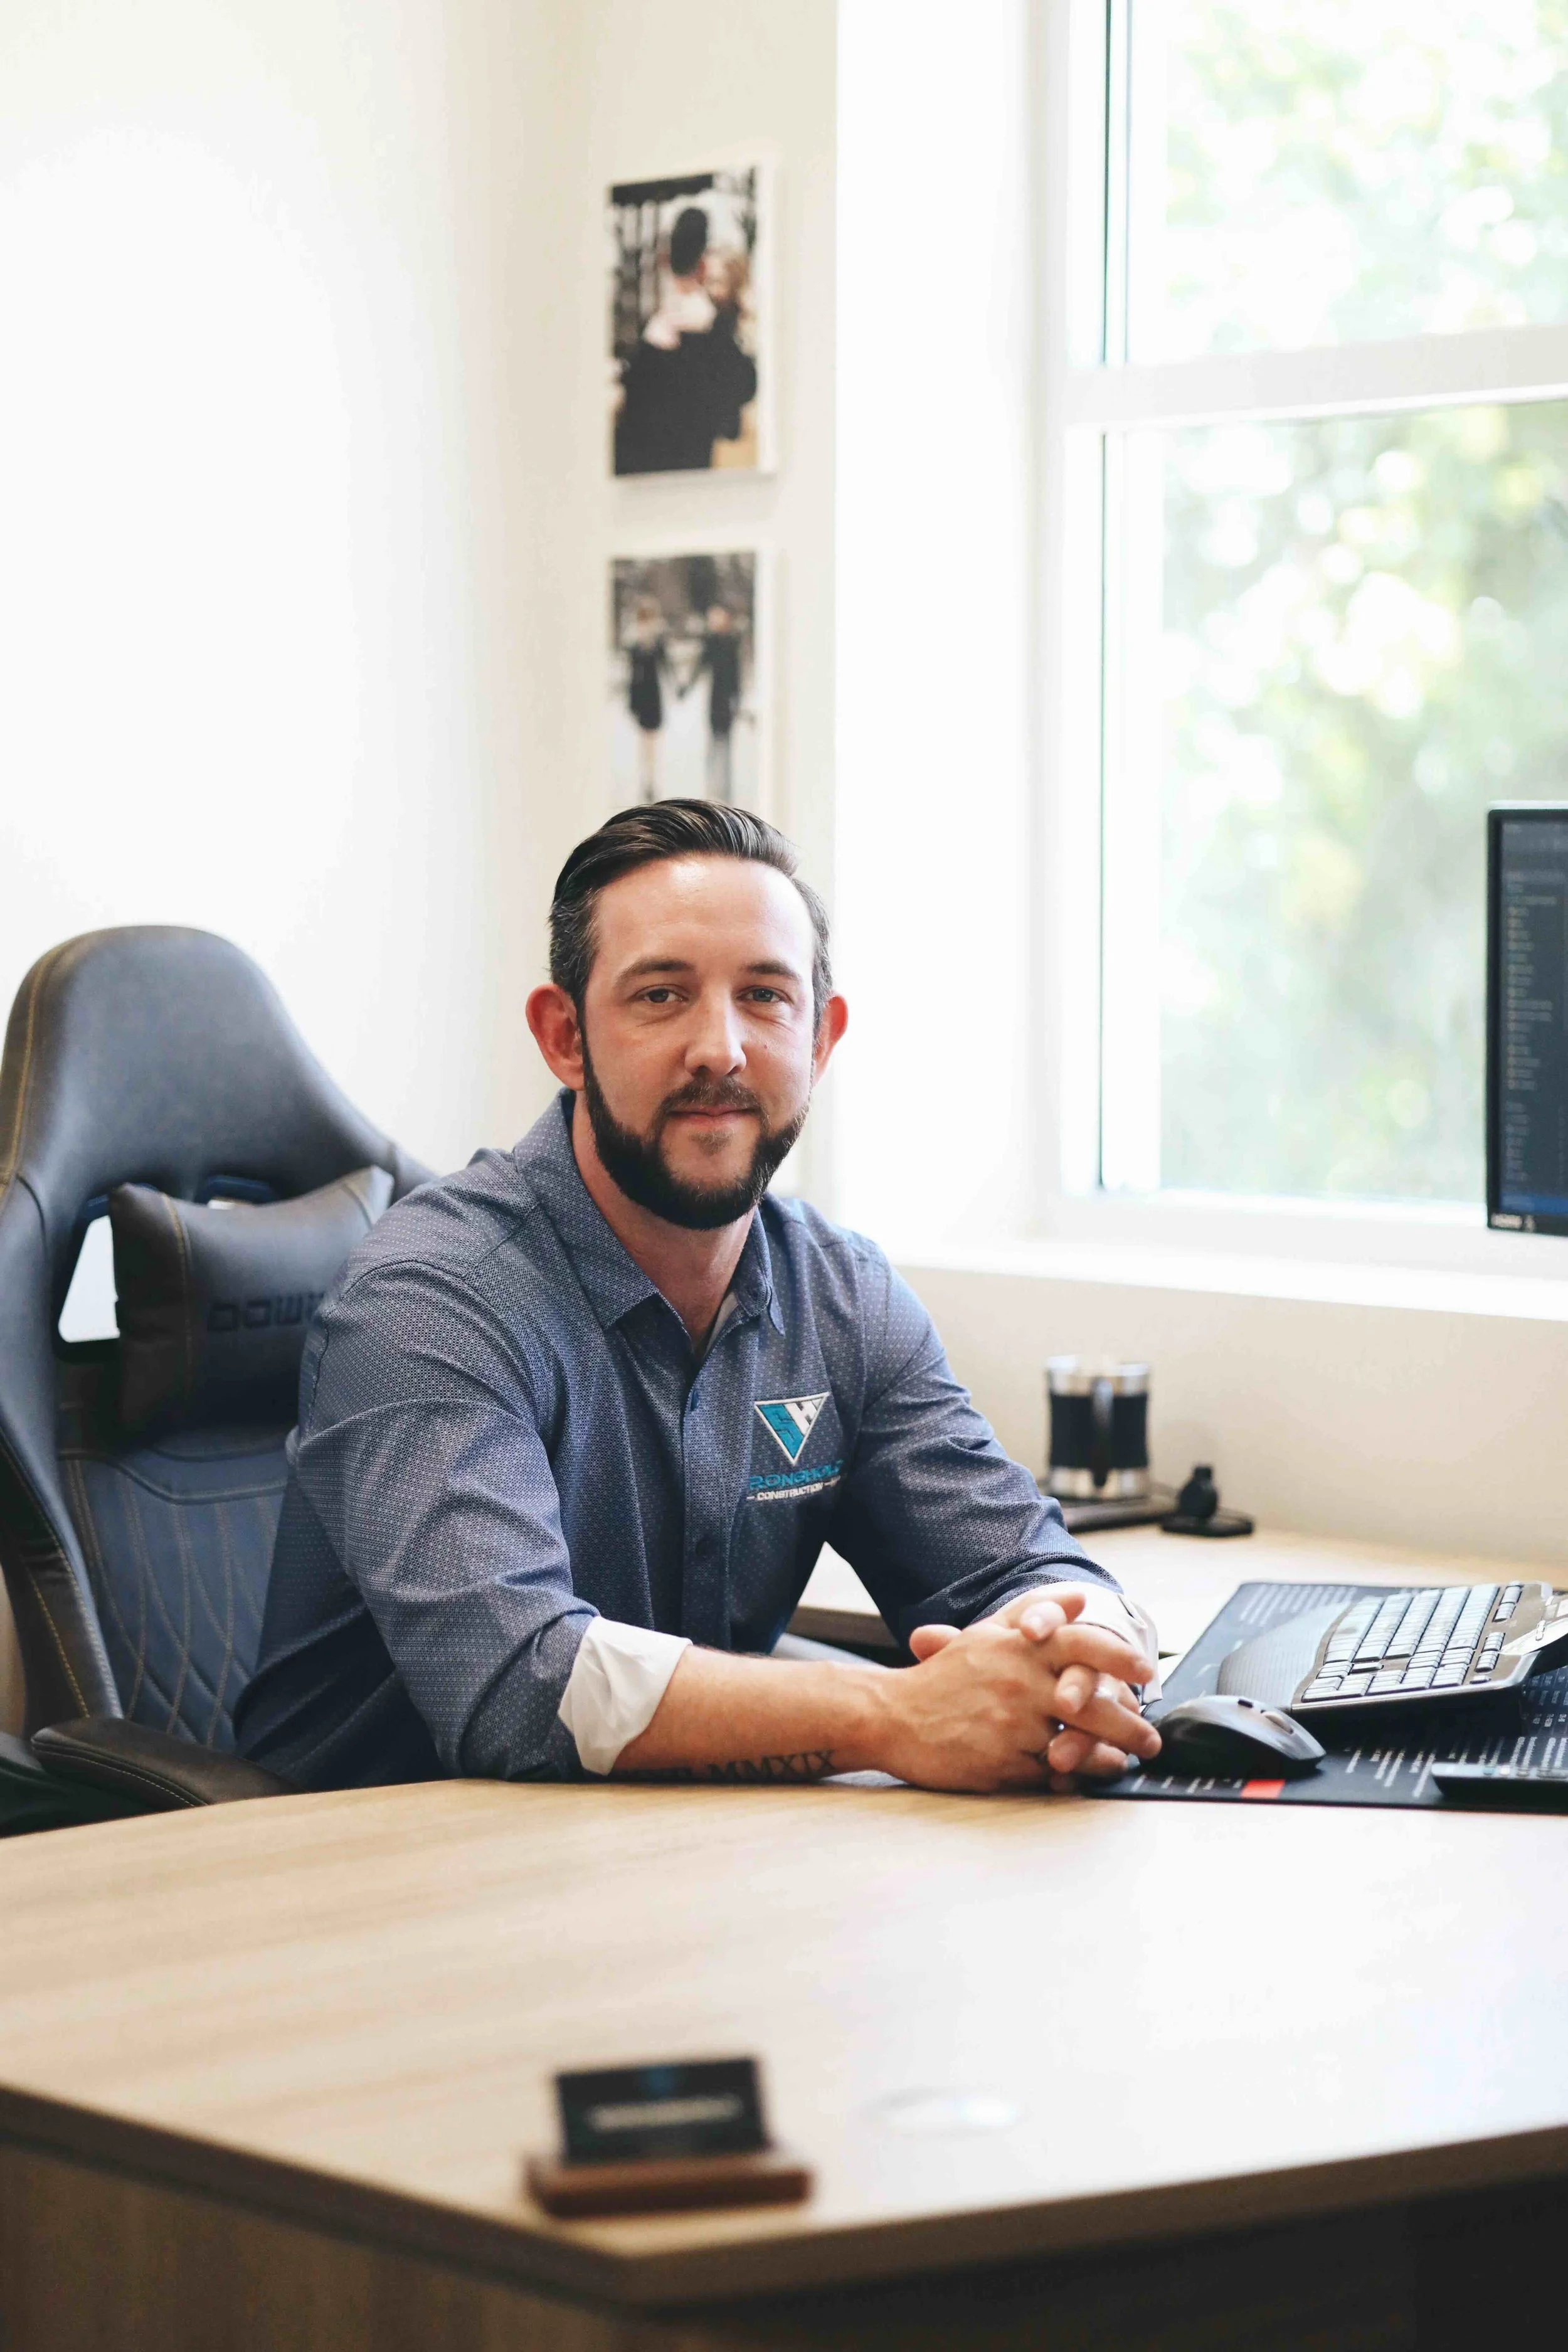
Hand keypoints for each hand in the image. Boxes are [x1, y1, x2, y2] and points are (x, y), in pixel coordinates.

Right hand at [894, 1587, 1159, 1793]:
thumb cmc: (943, 1677)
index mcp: (1019, 1648)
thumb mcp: (988, 1636)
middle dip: (1131, 1726)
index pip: (1083, 1645)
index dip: (1120, 1657)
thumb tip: (1081, 1598)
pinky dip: (1067, 1779)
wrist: (891, 1716)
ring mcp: (1011, 1726)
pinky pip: (1049, 1775)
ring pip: (1077, 1745)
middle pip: (1094, 1705)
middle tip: (1151, 1739)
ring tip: (1120, 1762)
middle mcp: (1019, 1683)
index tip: (1146, 1671)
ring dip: (1105, 1758)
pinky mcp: (1001, 1765)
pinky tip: (1076, 1779)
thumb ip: (1035, 1614)